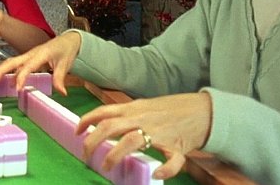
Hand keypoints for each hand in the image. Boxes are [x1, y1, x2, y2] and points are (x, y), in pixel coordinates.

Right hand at [0, 31, 81, 94]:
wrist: (68, 40)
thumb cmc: (66, 49)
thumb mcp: (65, 64)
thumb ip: (60, 78)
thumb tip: (61, 92)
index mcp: (41, 54)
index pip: (28, 66)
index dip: (21, 77)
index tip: (17, 88)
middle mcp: (32, 54)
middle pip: (13, 61)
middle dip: (1, 70)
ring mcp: (29, 55)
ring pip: (12, 62)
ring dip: (2, 70)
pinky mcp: (29, 58)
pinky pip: (17, 64)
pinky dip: (10, 72)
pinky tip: (8, 81)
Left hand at [77, 92, 212, 179]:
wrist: (202, 110)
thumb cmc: (171, 109)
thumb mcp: (144, 106)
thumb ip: (126, 114)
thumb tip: (104, 123)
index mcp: (134, 109)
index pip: (104, 111)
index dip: (86, 120)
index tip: (76, 131)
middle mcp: (143, 119)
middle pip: (110, 127)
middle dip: (93, 141)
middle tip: (86, 155)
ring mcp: (159, 132)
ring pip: (132, 141)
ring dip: (115, 155)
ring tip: (106, 166)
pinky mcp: (177, 146)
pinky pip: (172, 161)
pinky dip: (165, 169)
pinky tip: (156, 173)